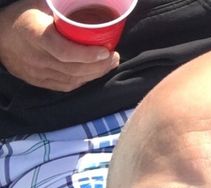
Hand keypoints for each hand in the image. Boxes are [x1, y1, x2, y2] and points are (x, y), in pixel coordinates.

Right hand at [0, 0, 119, 91]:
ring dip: (94, 74)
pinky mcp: (37, 81)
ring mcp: (35, 71)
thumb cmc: (24, 15)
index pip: (63, 51)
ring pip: (71, 79)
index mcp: (33, 33)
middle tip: (114, 57)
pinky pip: (65, 85)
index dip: (87, 54)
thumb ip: (63, 3)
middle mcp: (34, 56)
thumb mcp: (40, 4)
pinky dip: (83, 80)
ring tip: (109, 63)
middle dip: (99, 66)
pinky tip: (93, 72)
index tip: (106, 51)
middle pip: (72, 68)